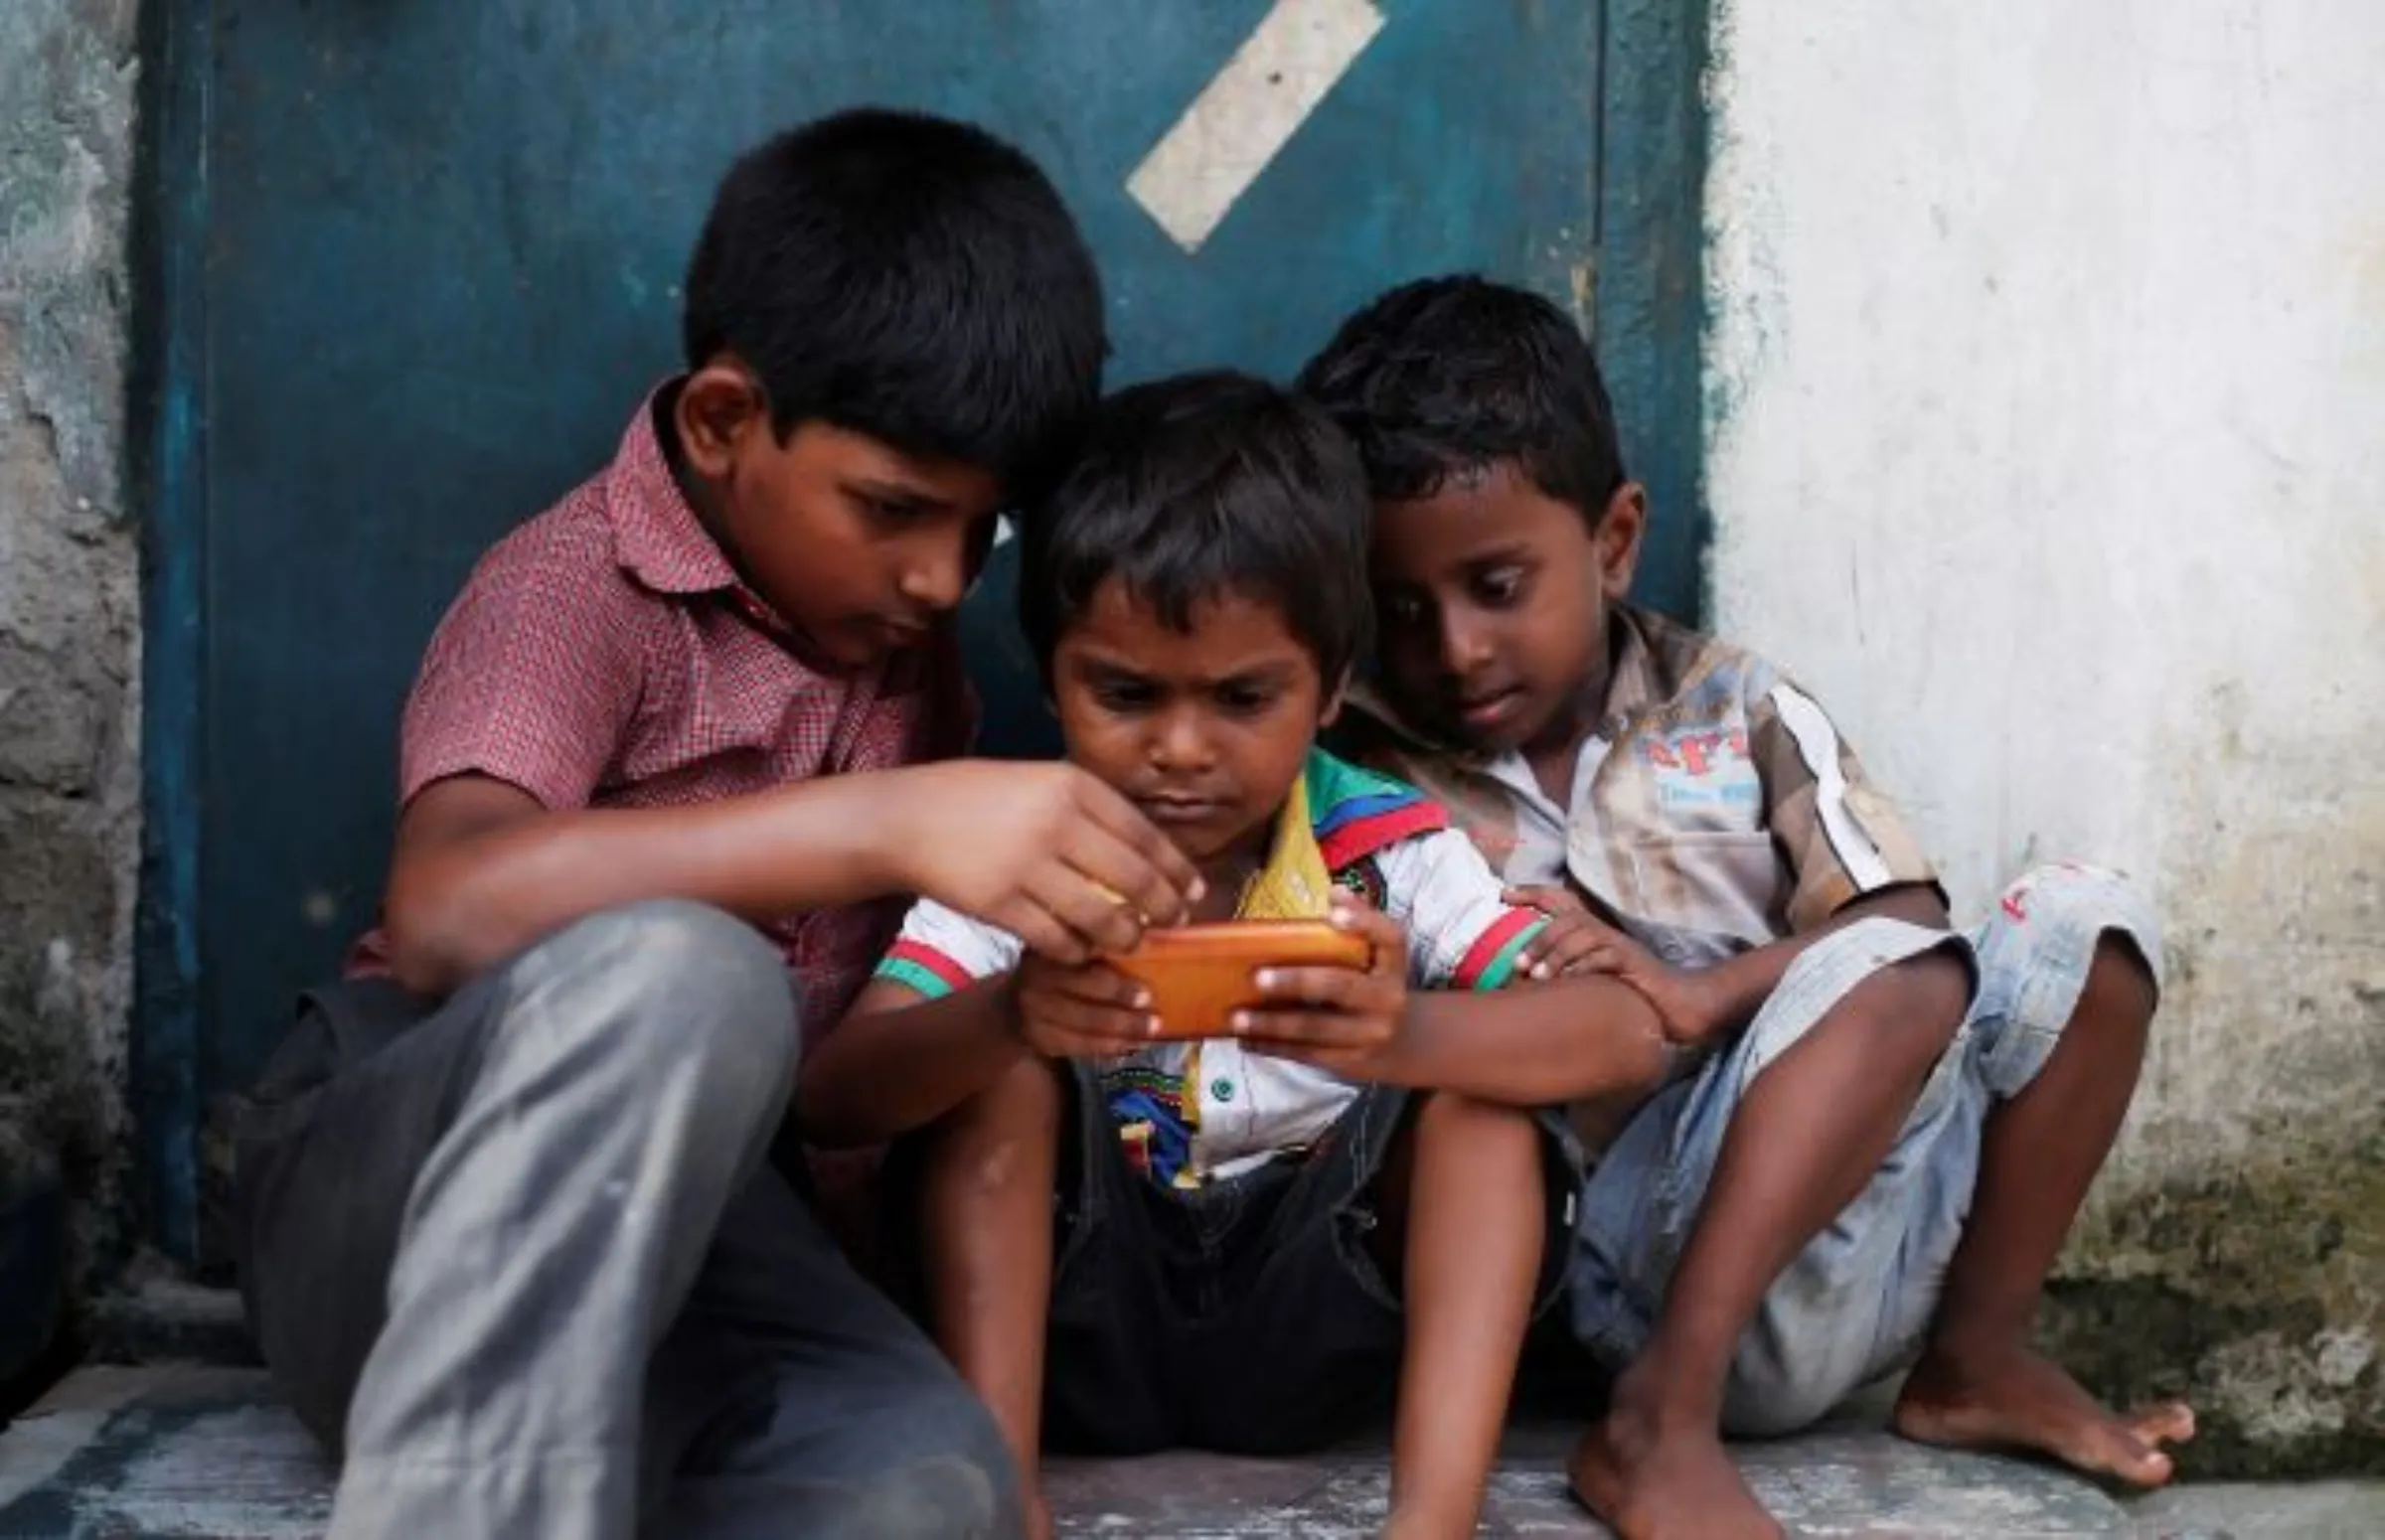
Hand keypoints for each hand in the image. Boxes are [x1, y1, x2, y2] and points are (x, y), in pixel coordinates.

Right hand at [894, 762, 1203, 964]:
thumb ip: (1088, 809)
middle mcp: (1057, 823)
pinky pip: (1059, 940)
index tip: (1195, 890)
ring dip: (1124, 936)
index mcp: (1072, 785)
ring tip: (1130, 942)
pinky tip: (1082, 951)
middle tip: (1173, 923)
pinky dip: (1078, 951)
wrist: (908, 820)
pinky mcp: (1002, 905)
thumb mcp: (1039, 782)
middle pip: (1134, 879)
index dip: (1177, 869)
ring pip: (1102, 917)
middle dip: (1163, 909)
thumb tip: (1146, 850)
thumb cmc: (979, 799)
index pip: (1145, 833)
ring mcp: (1029, 866)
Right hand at [1010, 952, 1156, 1061]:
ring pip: (1082, 1025)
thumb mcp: (1070, 944)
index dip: (1112, 981)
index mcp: (1045, 950)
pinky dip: (1106, 1047)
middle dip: (1120, 1005)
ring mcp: (1032, 1014)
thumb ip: (1099, 938)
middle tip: (1154, 1011)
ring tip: (1152, 1031)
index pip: (1080, 966)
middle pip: (1081, 997)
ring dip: (1120, 1030)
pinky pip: (1077, 1046)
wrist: (1016, 1001)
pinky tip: (1131, 1045)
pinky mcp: (1038, 1040)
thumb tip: (1146, 929)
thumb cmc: (1059, 967)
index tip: (1145, 988)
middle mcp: (1032, 981)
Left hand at [1233, 897, 1410, 1077]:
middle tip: (1256, 977)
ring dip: (1272, 1023)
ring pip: (1316, 1027)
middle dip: (1296, 982)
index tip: (1333, 913)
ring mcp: (1372, 1033)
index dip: (1365, 923)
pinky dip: (1273, 1046)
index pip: (1391, 937)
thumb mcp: (1374, 957)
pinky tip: (1246, 1040)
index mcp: (1393, 963)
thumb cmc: (1372, 984)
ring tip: (1237, 1017)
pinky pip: (1307, 1054)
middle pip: (1341, 986)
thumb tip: (1335, 892)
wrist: (1402, 1042)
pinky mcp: (1352, 1061)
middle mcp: (1388, 997)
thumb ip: (1356, 927)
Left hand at [1506, 885, 1726, 1047]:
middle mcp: (1605, 932)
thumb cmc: (1630, 994)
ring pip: (1583, 936)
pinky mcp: (1633, 962)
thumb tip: (1521, 978)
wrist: (1678, 1004)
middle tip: (1515, 963)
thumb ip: (1564, 971)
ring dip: (1555, 954)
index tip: (1503, 893)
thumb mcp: (1592, 978)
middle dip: (1539, 937)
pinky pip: (1605, 958)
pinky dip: (1583, 967)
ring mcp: (1621, 945)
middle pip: (1568, 918)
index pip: (1561, 900)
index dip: (1533, 892)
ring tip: (1534, 977)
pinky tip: (1568, 981)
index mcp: (1593, 931)